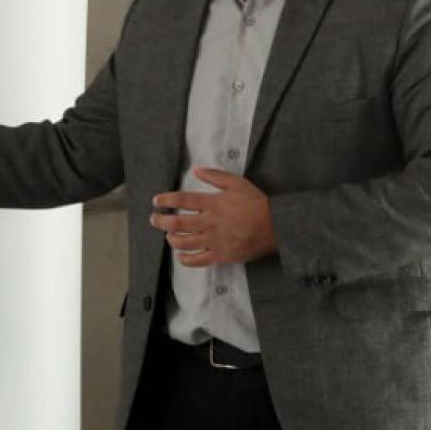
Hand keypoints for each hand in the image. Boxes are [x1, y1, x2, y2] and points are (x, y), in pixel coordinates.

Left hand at [151, 167, 275, 266]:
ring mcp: (214, 240)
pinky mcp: (221, 255)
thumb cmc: (257, 203)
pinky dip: (185, 259)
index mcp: (213, 203)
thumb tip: (195, 169)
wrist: (276, 226)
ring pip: (183, 242)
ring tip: (169, 236)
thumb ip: (214, 176)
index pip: (182, 200)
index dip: (165, 200)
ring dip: (171, 239)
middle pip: (177, 222)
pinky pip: (197, 260)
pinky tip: (181, 255)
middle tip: (154, 219)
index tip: (156, 201)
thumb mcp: (237, 183)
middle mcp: (210, 222)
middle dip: (160, 221)